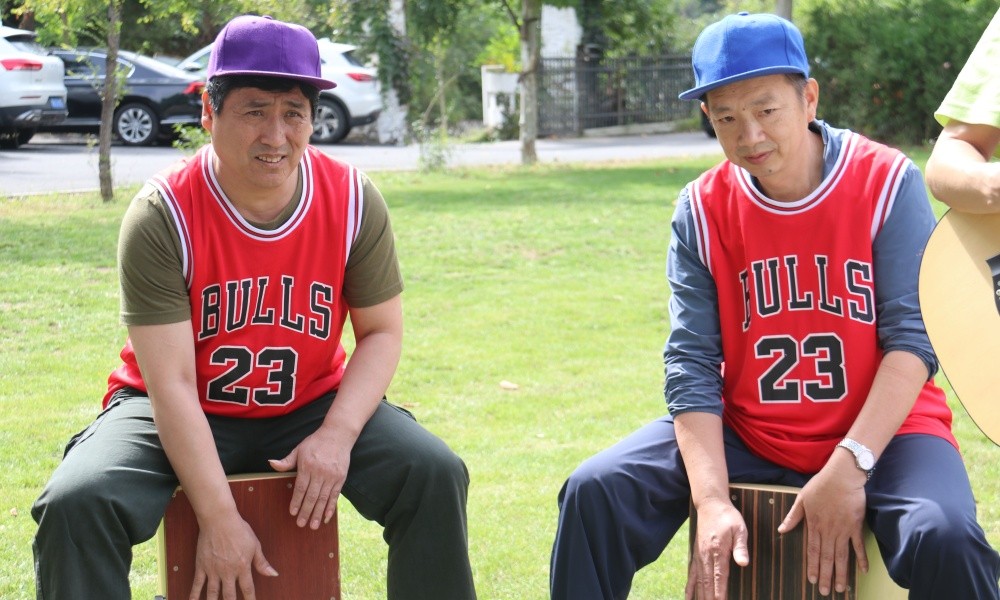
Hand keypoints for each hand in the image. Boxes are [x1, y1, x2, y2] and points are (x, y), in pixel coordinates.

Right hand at [189, 512, 276, 599]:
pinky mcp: (202, 566)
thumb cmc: (238, 529)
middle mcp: (228, 572)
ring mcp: (213, 570)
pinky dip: (194, 595)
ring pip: (213, 594)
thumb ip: (262, 562)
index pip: (248, 589)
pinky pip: (197, 584)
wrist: (219, 519)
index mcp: (242, 567)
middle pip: (229, 596)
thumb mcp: (255, 545)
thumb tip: (273, 574)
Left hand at [269, 426, 350, 528]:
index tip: (292, 512)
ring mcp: (332, 476)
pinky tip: (327, 517)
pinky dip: (331, 507)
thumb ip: (286, 461)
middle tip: (301, 524)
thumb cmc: (316, 442)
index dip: (296, 501)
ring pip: (323, 498)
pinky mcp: (341, 478)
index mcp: (307, 466)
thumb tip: (271, 463)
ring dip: (318, 513)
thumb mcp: (299, 449)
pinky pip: (335, 496)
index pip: (300, 487)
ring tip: (314, 526)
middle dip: (306, 511)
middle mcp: (320, 472)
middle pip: (312, 496)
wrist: (338, 435)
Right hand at [685, 498, 749, 599]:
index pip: (719, 575)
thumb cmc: (727, 516)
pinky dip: (690, 587)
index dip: (720, 591)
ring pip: (698, 581)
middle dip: (709, 597)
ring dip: (700, 595)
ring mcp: (699, 556)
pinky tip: (688, 597)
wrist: (710, 504)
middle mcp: (705, 555)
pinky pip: (692, 574)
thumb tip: (743, 563)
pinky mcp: (696, 555)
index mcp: (718, 550)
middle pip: (707, 582)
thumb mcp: (739, 528)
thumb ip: (740, 546)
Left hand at [778, 464, 867, 595]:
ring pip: (842, 556)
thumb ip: (793, 516)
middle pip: (827, 558)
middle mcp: (828, 531)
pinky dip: (861, 559)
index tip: (812, 580)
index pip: (813, 551)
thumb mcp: (802, 498)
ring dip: (841, 573)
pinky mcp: (856, 526)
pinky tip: (862, 572)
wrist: (842, 476)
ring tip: (840, 588)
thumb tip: (781, 530)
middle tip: (826, 591)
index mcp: (814, 525)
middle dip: (826, 576)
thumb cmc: (821, 485)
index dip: (813, 566)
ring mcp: (843, 530)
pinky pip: (859, 546)